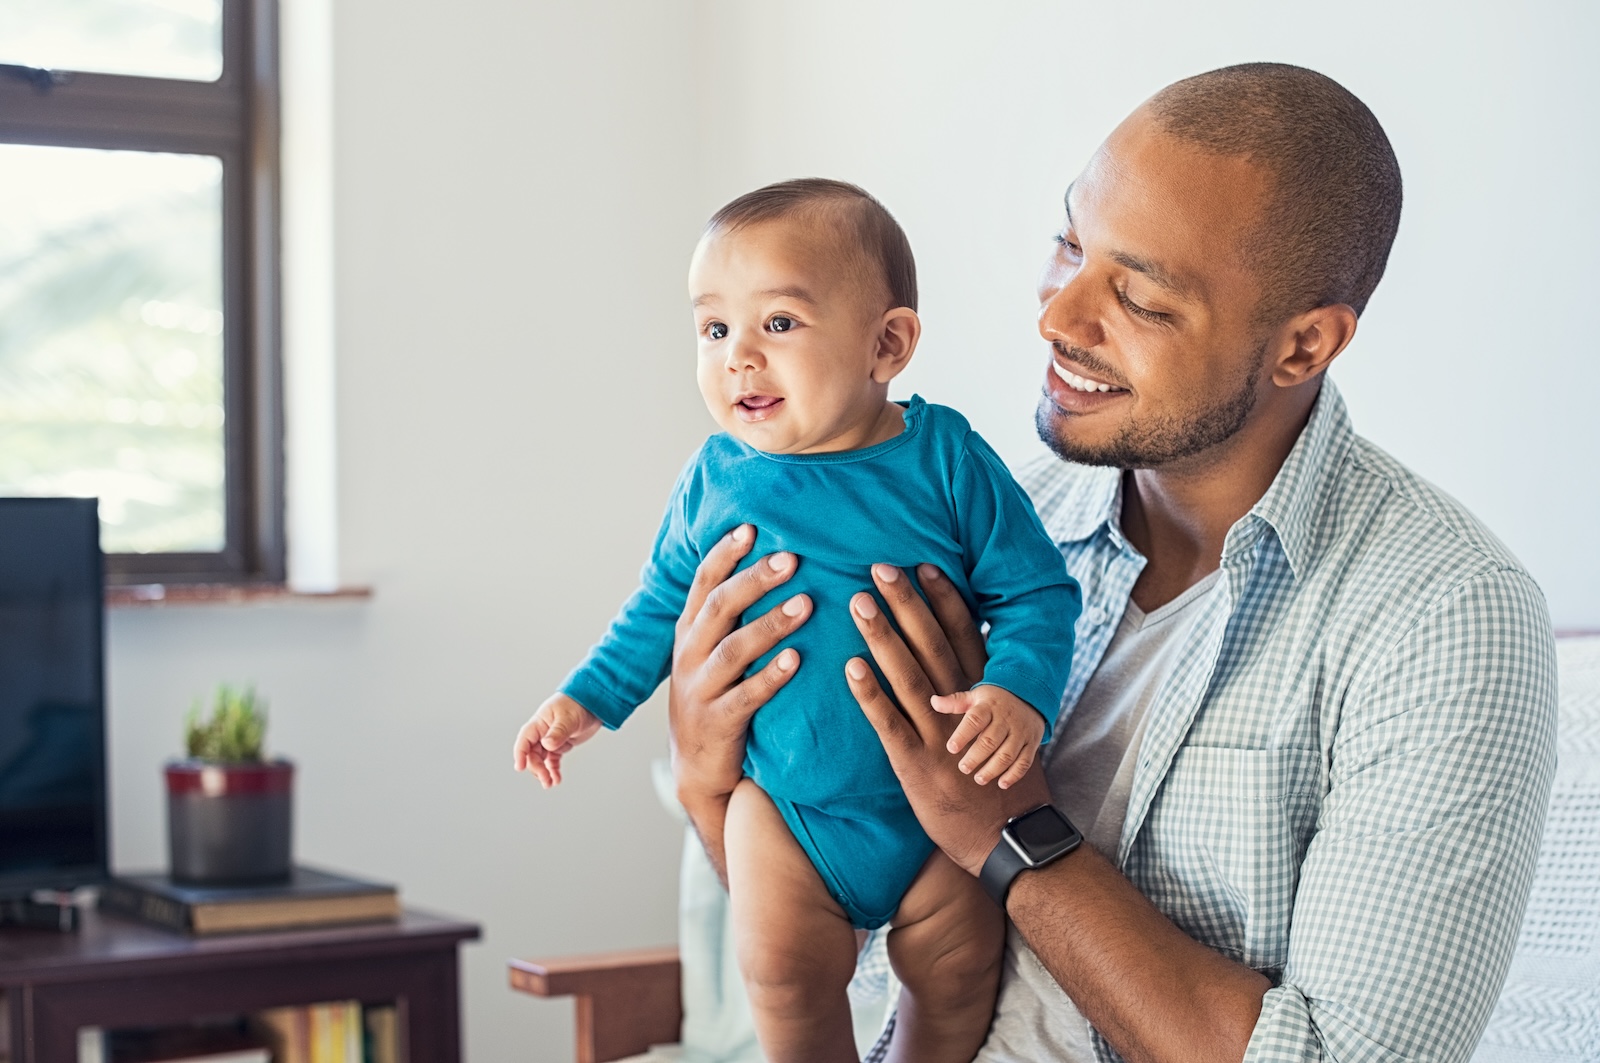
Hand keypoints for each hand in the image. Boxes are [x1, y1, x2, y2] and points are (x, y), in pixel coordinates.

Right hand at [513, 693, 602, 787]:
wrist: (594, 702)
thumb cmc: (578, 703)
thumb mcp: (568, 718)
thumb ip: (557, 732)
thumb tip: (547, 745)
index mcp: (539, 723)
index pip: (524, 740)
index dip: (520, 754)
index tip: (520, 767)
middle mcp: (542, 732)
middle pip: (532, 754)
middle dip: (537, 768)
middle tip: (545, 779)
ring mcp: (551, 740)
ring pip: (541, 760)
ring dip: (544, 772)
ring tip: (549, 783)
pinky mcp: (561, 745)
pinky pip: (553, 761)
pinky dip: (553, 770)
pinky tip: (556, 779)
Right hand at [667, 524, 810, 813]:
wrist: (697, 769)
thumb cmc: (716, 696)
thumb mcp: (711, 652)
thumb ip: (731, 615)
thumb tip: (772, 562)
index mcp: (689, 631)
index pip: (703, 583)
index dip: (725, 554)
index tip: (752, 528)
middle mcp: (689, 655)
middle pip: (719, 608)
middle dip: (754, 581)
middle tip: (791, 559)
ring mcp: (699, 690)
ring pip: (733, 650)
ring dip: (769, 625)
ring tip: (805, 604)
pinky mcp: (717, 723)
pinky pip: (745, 697)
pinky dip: (770, 676)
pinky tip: (796, 660)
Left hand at [847, 563, 1049, 875]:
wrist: (1006, 840)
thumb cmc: (1001, 783)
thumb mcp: (1003, 731)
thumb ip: (983, 694)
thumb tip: (970, 656)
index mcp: (984, 698)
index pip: (965, 636)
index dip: (944, 599)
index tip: (926, 564)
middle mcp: (963, 710)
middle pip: (933, 646)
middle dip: (908, 604)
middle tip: (882, 567)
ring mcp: (939, 736)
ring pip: (909, 677)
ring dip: (883, 637)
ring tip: (860, 603)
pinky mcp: (915, 765)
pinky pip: (888, 724)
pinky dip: (871, 694)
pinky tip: (850, 667)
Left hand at [933, 686, 1045, 787]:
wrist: (1030, 695)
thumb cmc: (995, 700)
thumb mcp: (976, 696)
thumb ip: (955, 702)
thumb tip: (933, 702)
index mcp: (989, 707)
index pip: (975, 720)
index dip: (963, 735)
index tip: (951, 748)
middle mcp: (1006, 720)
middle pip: (990, 741)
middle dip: (976, 757)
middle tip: (963, 768)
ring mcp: (1020, 732)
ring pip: (1007, 754)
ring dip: (993, 769)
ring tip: (979, 779)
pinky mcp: (1031, 743)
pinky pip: (1025, 761)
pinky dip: (1014, 775)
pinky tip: (1002, 784)